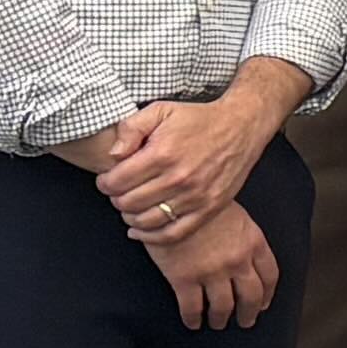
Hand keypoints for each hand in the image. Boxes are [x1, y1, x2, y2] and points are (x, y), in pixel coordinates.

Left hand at [88, 84, 268, 242]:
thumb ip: (131, 128)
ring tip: (129, 207)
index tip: (107, 180)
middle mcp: (178, 178)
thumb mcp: (160, 110)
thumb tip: (113, 155)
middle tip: (119, 192)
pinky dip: (152, 237)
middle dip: (116, 199)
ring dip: (130, 217)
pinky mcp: (208, 208)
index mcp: (162, 154)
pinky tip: (140, 230)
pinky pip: (174, 233)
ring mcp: (195, 197)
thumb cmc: (199, 119)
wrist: (241, 127)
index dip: (105, 183)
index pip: (117, 182)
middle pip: (129, 203)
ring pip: (147, 220)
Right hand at [147, 199, 281, 329]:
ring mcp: (212, 271)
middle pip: (251, 296)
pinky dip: (193, 319)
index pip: (270, 275)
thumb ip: (243, 235)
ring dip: (221, 319)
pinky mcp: (184, 279)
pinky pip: (192, 308)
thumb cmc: (201, 198)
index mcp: (253, 241)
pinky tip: (192, 323)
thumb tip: (244, 253)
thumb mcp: (234, 212)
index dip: (268, 293)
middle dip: (249, 312)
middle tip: (245, 321)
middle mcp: (238, 260)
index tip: (265, 303)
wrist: (170, 197)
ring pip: (223, 307)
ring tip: (217, 323)